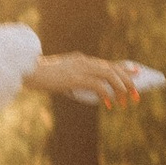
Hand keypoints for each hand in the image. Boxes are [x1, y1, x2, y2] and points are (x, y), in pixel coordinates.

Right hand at [25, 53, 153, 107]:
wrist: (28, 72)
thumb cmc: (43, 78)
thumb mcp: (63, 78)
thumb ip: (77, 81)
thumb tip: (93, 94)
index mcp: (82, 60)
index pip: (108, 63)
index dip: (124, 68)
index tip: (137, 71)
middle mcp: (84, 61)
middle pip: (113, 69)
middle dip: (128, 82)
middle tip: (136, 96)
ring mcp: (80, 68)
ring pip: (109, 75)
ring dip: (121, 89)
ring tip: (126, 102)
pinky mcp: (75, 77)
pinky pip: (97, 85)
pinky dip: (106, 94)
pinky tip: (109, 104)